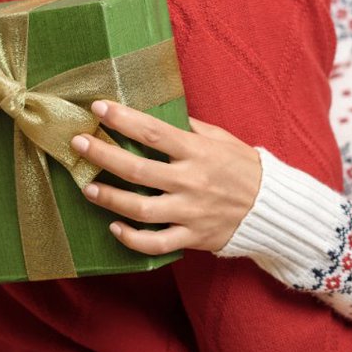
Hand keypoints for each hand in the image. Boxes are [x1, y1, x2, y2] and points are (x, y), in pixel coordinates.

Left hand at [69, 100, 261, 254]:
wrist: (272, 208)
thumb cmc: (243, 168)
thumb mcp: (221, 139)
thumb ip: (189, 127)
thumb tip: (157, 111)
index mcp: (198, 151)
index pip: (152, 131)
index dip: (122, 119)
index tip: (98, 108)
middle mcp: (191, 181)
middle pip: (137, 169)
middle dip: (103, 155)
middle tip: (79, 144)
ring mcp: (190, 212)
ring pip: (141, 209)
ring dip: (110, 198)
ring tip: (87, 188)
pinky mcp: (192, 237)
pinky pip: (156, 243)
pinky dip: (132, 239)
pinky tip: (114, 227)